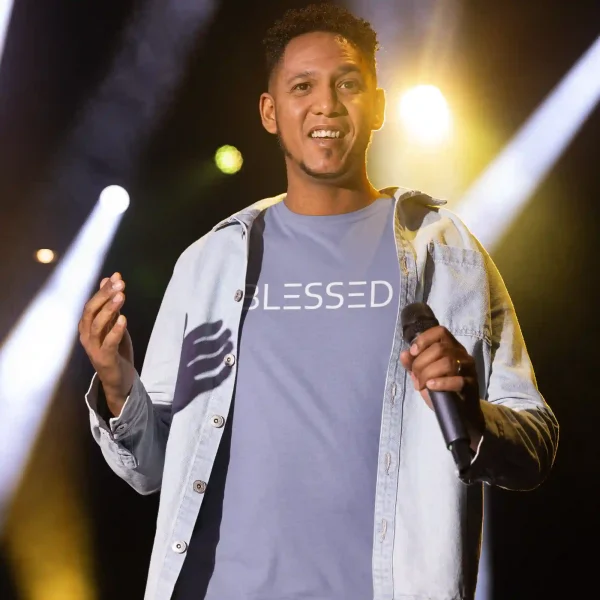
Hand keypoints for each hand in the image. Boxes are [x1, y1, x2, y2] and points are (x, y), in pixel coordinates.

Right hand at [79, 272, 134, 415]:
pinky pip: (108, 342)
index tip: (116, 276)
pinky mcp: (104, 359)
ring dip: (109, 309)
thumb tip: (109, 279)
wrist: (119, 379)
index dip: (103, 290)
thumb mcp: (114, 324)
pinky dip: (116, 330)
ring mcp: (93, 348)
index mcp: (87, 326)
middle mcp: (86, 335)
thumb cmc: (116, 350)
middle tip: (119, 283)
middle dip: (105, 296)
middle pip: (91, 311)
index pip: (92, 303)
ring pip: (97, 325)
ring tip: (121, 296)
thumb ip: (110, 305)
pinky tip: (124, 319)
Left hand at [399, 326, 484, 449]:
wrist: (459, 412)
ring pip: (447, 362)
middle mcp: (461, 354)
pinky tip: (431, 386)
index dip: (424, 339)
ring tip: (422, 385)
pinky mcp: (471, 384)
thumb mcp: (423, 374)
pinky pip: (457, 380)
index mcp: (451, 347)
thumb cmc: (441, 389)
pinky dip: (441, 382)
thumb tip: (404, 354)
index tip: (413, 352)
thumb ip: (413, 364)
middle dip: (421, 363)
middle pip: (440, 348)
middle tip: (415, 377)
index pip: (440, 331)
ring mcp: (468, 368)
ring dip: (428, 374)